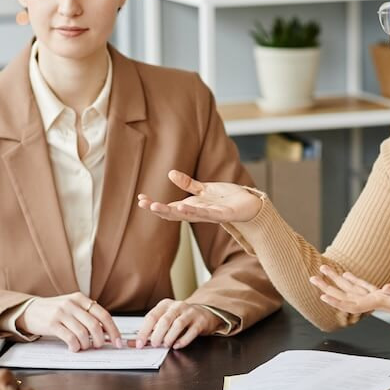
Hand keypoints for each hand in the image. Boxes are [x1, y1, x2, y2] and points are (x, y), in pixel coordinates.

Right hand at [17, 292, 121, 351]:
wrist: (30, 310)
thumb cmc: (55, 311)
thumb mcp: (72, 307)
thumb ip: (88, 315)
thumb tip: (108, 331)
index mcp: (80, 298)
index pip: (103, 315)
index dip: (113, 330)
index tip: (118, 342)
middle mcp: (72, 304)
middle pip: (95, 325)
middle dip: (100, 340)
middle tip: (98, 346)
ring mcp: (61, 313)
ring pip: (83, 333)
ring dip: (86, 345)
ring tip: (83, 346)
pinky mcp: (52, 324)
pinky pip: (70, 338)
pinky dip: (75, 347)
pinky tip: (74, 348)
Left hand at [134, 299, 221, 349]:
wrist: (204, 312)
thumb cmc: (181, 317)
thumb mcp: (167, 317)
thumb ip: (154, 328)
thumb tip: (139, 342)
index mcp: (165, 304)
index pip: (151, 316)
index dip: (144, 331)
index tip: (139, 343)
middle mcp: (177, 306)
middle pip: (164, 320)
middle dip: (157, 335)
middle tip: (154, 344)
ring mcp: (190, 313)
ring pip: (178, 325)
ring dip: (169, 337)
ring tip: (165, 345)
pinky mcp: (200, 321)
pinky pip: (191, 331)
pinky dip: (183, 340)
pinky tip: (177, 345)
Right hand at [137, 170, 261, 224]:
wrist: (250, 205)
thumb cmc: (227, 199)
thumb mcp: (205, 189)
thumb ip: (189, 184)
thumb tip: (170, 174)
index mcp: (192, 206)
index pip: (169, 207)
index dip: (155, 204)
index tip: (140, 199)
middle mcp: (198, 213)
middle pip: (174, 213)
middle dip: (158, 209)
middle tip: (143, 204)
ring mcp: (210, 215)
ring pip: (187, 215)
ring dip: (171, 211)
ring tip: (157, 207)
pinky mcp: (223, 215)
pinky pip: (206, 214)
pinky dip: (193, 211)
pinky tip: (181, 207)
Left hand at [309, 265, 389, 316]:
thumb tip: (387, 288)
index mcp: (374, 303)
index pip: (350, 304)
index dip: (336, 301)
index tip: (322, 295)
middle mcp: (370, 300)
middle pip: (344, 295)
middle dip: (327, 286)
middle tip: (312, 277)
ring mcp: (374, 296)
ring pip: (350, 288)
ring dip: (335, 279)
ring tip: (322, 268)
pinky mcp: (379, 293)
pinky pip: (361, 286)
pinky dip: (352, 279)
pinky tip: (344, 274)